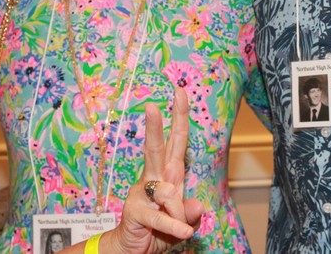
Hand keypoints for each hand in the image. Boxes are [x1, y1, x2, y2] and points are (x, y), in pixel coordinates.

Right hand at [101, 88, 202, 253]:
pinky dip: (174, 226)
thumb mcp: (182, 223)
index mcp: (168, 175)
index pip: (176, 142)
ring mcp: (141, 192)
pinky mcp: (134, 210)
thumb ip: (190, 213)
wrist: (132, 251)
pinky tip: (183, 232)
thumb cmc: (158, 232)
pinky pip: (160, 216)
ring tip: (180, 227)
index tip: (180, 93)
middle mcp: (153, 178)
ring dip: (178, 212)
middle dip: (158, 125)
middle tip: (153, 104)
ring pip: (168, 190)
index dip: (179, 118)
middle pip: (157, 147)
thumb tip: (198, 204)